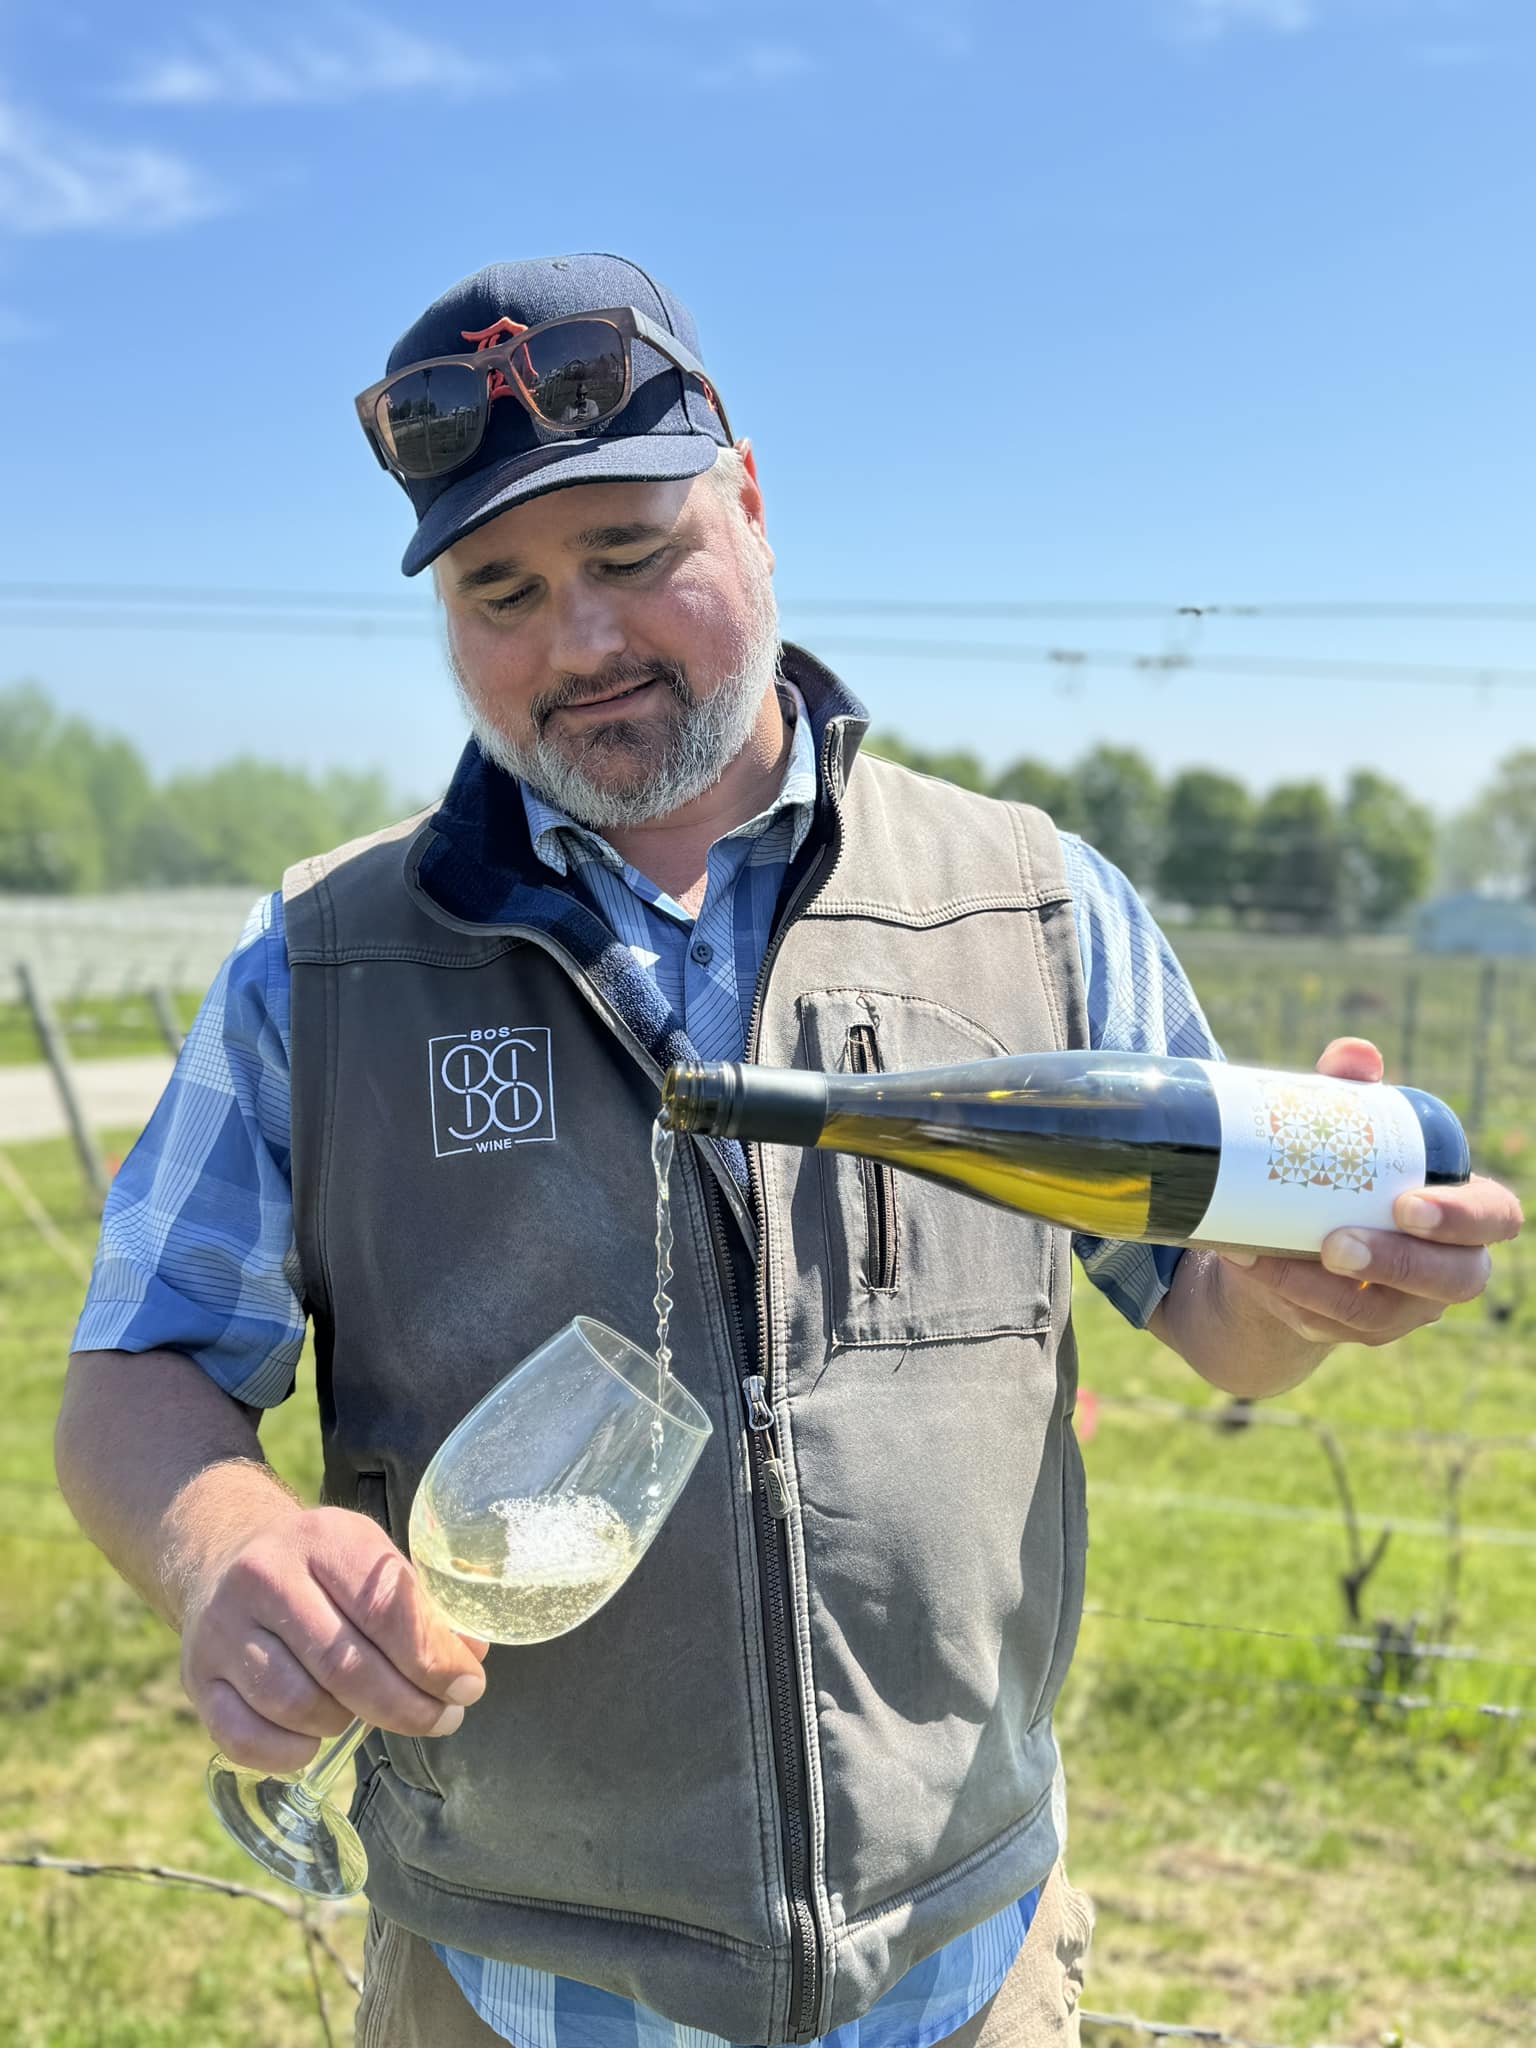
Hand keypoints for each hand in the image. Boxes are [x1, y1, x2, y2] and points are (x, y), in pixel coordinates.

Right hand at [181, 1505, 488, 1773]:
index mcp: (321, 1539)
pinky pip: (243, 1738)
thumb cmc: (320, 1566)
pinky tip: (317, 1740)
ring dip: (347, 1725)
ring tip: (372, 1717)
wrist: (225, 1555)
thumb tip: (470, 1658)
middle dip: (405, 1705)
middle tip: (441, 1719)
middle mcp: (264, 1578)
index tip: (466, 1687)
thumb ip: (420, 1607)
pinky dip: (289, 1753)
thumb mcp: (370, 1559)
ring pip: (296, 1704)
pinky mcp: (196, 1678)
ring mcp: (222, 1630)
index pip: (384, 1611)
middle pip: (343, 1665)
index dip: (433, 1660)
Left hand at [1220, 1036, 1523, 1349]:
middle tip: (1335, 1242)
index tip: (1406, 1203)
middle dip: (1395, 1264)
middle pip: (1450, 1282)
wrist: (1305, 1238)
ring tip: (1264, 1254)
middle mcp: (1447, 1269)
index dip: (1462, 1218)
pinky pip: (1324, 1324)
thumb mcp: (1349, 1131)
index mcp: (1466, 1212)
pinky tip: (1246, 1264)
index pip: (1494, 1218)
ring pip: (1377, 1315)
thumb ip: (1355, 1093)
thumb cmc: (1347, 1172)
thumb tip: (1353, 1054)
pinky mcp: (1353, 1329)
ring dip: (1317, 1289)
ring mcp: (1403, 1309)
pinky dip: (1281, 1295)